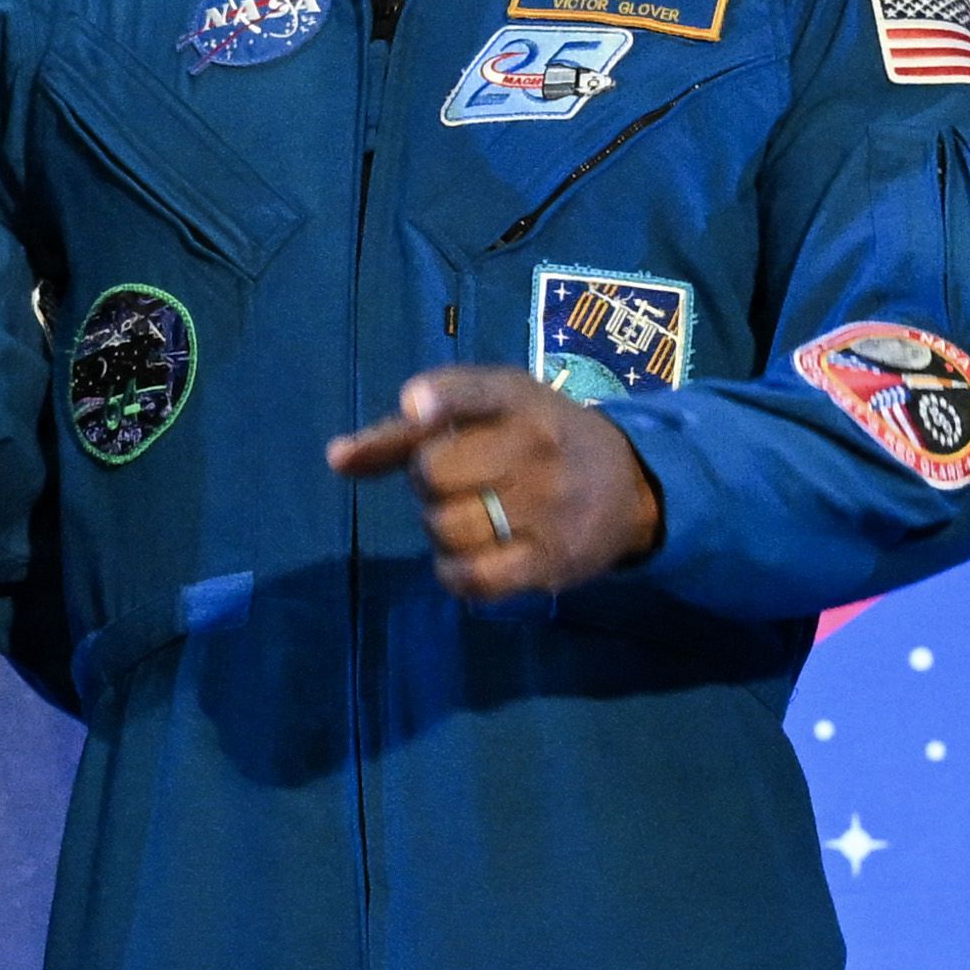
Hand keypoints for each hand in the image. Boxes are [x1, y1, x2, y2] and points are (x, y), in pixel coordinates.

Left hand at [328, 365, 662, 600]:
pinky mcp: (550, 561)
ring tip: (466, 517)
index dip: (438, 402)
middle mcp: (535, 447)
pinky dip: (454, 572)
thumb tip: (336, 460)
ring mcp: (547, 507)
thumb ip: (407, 431)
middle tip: (455, 482)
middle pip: (435, 471)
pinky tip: (464, 558)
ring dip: (440, 527)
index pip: (474, 392)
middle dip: (427, 480)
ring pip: (447, 526)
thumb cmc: (538, 439)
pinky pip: (475, 578)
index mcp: (518, 399)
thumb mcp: (487, 412)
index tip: (415, 409)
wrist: (632, 486)